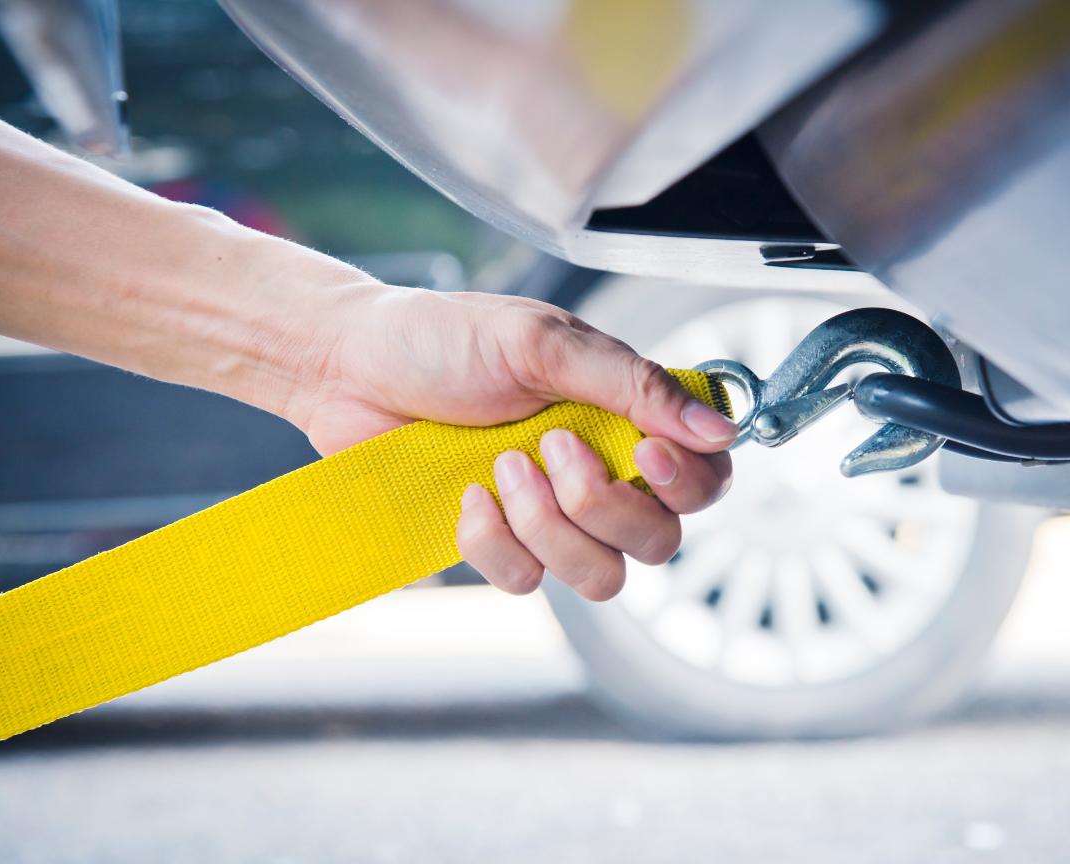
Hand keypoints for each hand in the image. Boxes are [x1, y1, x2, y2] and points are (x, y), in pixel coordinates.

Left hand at [294, 287, 735, 600]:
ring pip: (602, 578)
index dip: (689, 482)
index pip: (705, 478)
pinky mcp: (501, 546)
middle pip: (660, 542)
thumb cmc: (445, 339)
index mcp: (625, 418)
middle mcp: (602, 474)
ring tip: (502, 467)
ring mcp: (553, 518)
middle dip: (604, 506)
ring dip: (550, 529)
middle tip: (548, 446)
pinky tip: (466, 497)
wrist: (349, 368)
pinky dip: (495, 543)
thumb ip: (633, 386)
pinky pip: (527, 582)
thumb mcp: (543, 343)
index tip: (646, 455)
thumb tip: (720, 429)